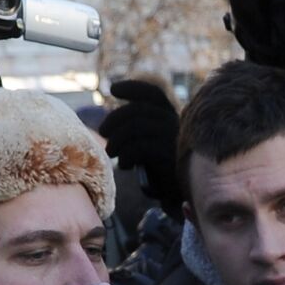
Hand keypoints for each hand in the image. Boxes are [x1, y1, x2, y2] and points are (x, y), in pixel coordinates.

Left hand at [100, 81, 181, 213]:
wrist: (180, 195)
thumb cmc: (161, 170)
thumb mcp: (151, 145)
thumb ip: (139, 131)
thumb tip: (110, 124)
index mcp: (171, 117)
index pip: (153, 94)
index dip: (133, 88)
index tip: (113, 89)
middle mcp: (175, 124)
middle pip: (138, 110)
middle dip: (115, 119)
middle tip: (103, 133)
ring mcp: (173, 139)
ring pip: (136, 127)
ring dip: (117, 140)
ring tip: (111, 153)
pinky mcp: (169, 156)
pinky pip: (140, 147)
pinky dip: (126, 155)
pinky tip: (125, 165)